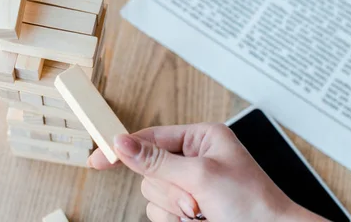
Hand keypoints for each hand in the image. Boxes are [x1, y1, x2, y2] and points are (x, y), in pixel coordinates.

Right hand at [88, 123, 324, 221]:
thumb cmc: (252, 201)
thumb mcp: (202, 175)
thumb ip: (158, 160)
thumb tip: (123, 143)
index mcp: (202, 139)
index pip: (152, 137)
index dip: (125, 147)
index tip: (98, 159)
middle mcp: (193, 160)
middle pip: (149, 171)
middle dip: (169, 191)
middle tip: (194, 201)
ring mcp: (189, 186)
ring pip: (152, 196)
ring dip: (174, 209)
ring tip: (203, 213)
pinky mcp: (187, 209)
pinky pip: (160, 214)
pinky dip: (175, 221)